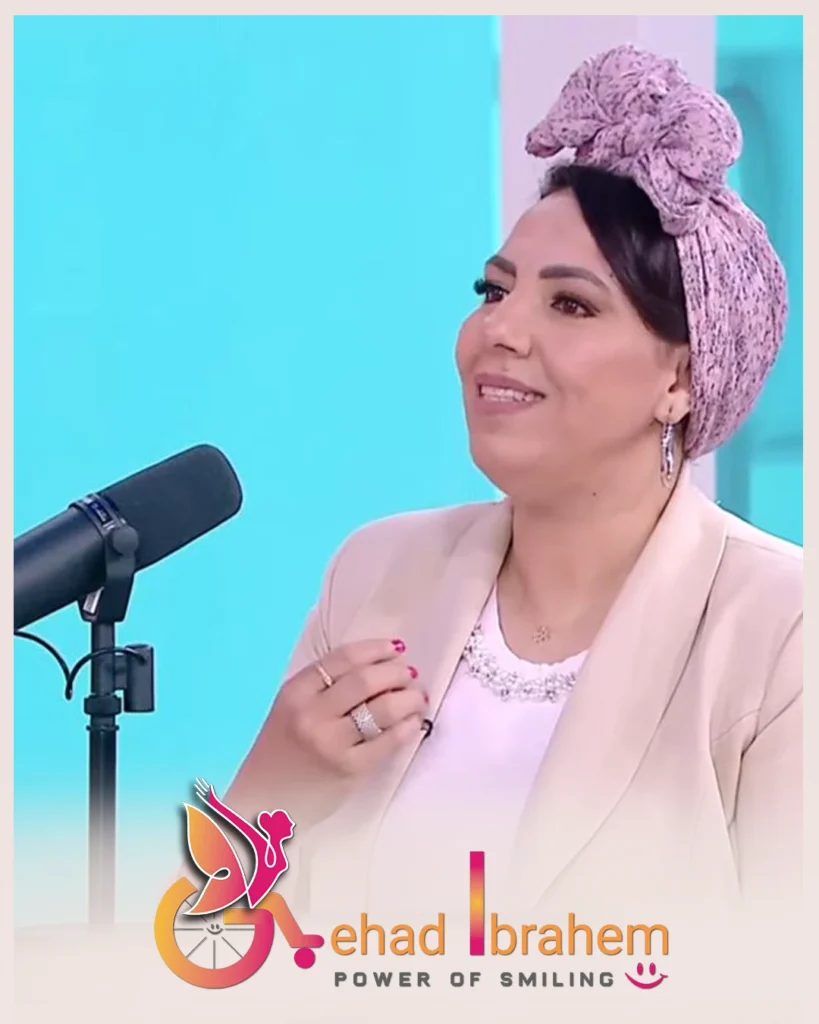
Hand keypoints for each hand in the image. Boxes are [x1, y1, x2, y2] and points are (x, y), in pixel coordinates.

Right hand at [279, 639, 425, 776]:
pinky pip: (388, 741)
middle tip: (410, 673)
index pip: (343, 658)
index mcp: (295, 692)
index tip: (396, 647)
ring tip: (417, 697)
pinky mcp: (349, 769)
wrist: (263, 802)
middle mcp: (312, 714)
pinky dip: (407, 727)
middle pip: (366, 680)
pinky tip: (412, 723)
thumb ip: (323, 689)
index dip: (376, 649)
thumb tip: (376, 669)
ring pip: (383, 709)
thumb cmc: (279, 753)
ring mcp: (331, 742)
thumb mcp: (290, 710)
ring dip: (408, 698)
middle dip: (396, 672)